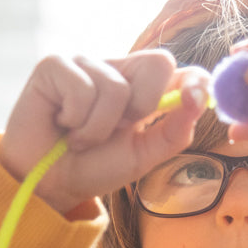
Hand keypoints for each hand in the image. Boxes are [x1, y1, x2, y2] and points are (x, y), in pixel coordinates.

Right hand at [0, 50, 210, 213]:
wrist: (49, 184)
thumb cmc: (95, 166)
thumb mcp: (143, 155)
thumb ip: (174, 131)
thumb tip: (197, 98)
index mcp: (142, 86)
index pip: (180, 68)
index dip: (196, 80)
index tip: (195, 100)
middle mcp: (116, 68)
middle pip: (158, 63)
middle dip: (141, 108)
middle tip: (116, 130)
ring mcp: (85, 63)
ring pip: (116, 87)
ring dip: (99, 128)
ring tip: (80, 137)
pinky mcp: (54, 65)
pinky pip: (82, 89)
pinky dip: (76, 121)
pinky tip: (62, 124)